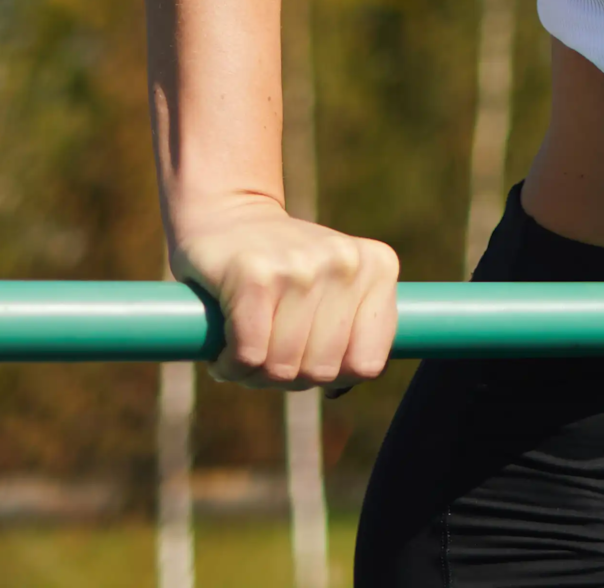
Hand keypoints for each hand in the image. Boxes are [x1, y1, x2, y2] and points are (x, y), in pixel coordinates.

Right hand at [171, 193, 402, 389]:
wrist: (227, 211)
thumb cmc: (282, 267)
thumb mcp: (336, 288)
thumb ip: (352, 332)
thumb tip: (340, 392)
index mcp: (378, 266)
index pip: (367, 364)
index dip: (331, 377)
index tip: (306, 358)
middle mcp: (345, 262)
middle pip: (322, 371)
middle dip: (287, 378)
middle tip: (267, 354)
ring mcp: (301, 266)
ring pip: (283, 369)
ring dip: (254, 375)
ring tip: (245, 350)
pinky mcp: (254, 274)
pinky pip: (249, 356)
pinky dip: (230, 367)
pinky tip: (225, 351)